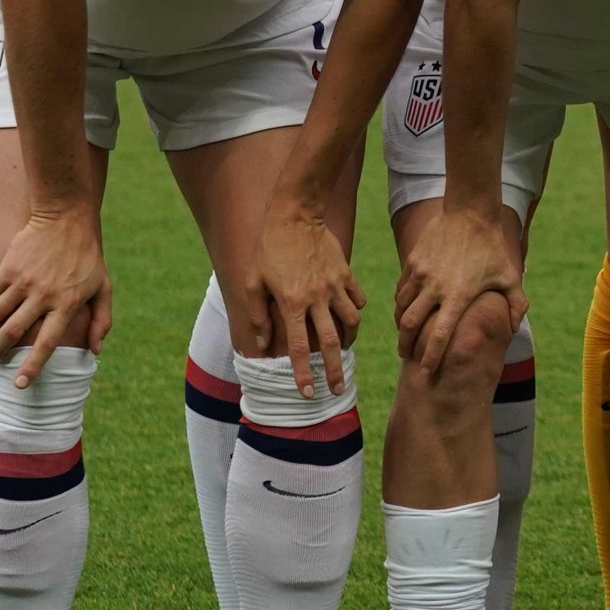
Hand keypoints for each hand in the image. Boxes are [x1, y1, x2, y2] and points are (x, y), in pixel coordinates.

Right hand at [0, 210, 112, 388]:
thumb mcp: (103, 287)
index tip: (19, 385)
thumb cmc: (87, 257)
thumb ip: (101, 319)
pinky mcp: (8, 268)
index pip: (48, 342)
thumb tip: (95, 350)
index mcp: (67, 303)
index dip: (33, 366)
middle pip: (14, 332)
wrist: (66, 219)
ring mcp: (24, 281)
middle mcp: (44, 295)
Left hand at [254, 203, 365, 397]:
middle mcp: (317, 298)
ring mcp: (335, 286)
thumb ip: (258, 315)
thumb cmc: (268, 250)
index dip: (303, 373)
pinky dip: (355, 312)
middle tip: (338, 389)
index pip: (299, 347)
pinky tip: (349, 317)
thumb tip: (262, 344)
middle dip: (335, 370)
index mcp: (292, 303)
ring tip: (344, 351)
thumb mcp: (252, 282)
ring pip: (351, 322)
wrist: (296, 216)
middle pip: (331, 343)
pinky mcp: (346, 275)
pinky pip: (357, 300)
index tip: (308, 393)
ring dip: (349, 341)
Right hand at [393, 200, 526, 373]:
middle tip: (405, 356)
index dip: (430, 356)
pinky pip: (400, 290)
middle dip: (405, 345)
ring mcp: (420, 274)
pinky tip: (406, 309)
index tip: (425, 372)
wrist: (470, 211)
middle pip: (409, 325)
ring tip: (404, 334)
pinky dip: (401, 303)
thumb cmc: (492, 247)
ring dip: (400, 324)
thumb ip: (515, 304)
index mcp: (458, 295)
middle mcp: (435, 287)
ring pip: (401, 308)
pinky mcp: (412, 262)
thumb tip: (513, 329)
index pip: (439, 334)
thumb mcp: (511, 276)